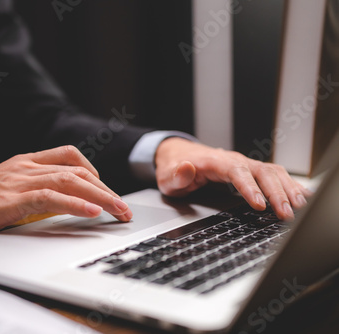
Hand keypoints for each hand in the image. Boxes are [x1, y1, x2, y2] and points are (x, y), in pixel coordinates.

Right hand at [0, 146, 131, 243]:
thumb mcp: (6, 189)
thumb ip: (32, 190)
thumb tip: (61, 202)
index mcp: (24, 162)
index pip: (69, 156)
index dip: (94, 171)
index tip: (106, 190)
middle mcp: (25, 166)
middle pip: (77, 170)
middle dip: (106, 189)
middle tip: (123, 207)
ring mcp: (18, 180)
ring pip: (70, 181)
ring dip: (100, 197)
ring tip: (118, 211)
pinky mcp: (10, 200)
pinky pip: (50, 197)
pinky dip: (75, 203)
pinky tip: (92, 212)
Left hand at [155, 137, 312, 219]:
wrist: (178, 155)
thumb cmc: (174, 167)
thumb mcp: (167, 175)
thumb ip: (176, 174)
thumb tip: (185, 168)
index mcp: (214, 161)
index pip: (236, 171)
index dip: (249, 187)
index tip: (259, 204)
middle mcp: (233, 160)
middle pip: (261, 171)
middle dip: (276, 192)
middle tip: (287, 214)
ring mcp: (244, 164)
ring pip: (272, 172)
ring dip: (287, 188)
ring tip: (300, 207)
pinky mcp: (250, 170)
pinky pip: (274, 174)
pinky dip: (289, 184)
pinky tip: (302, 196)